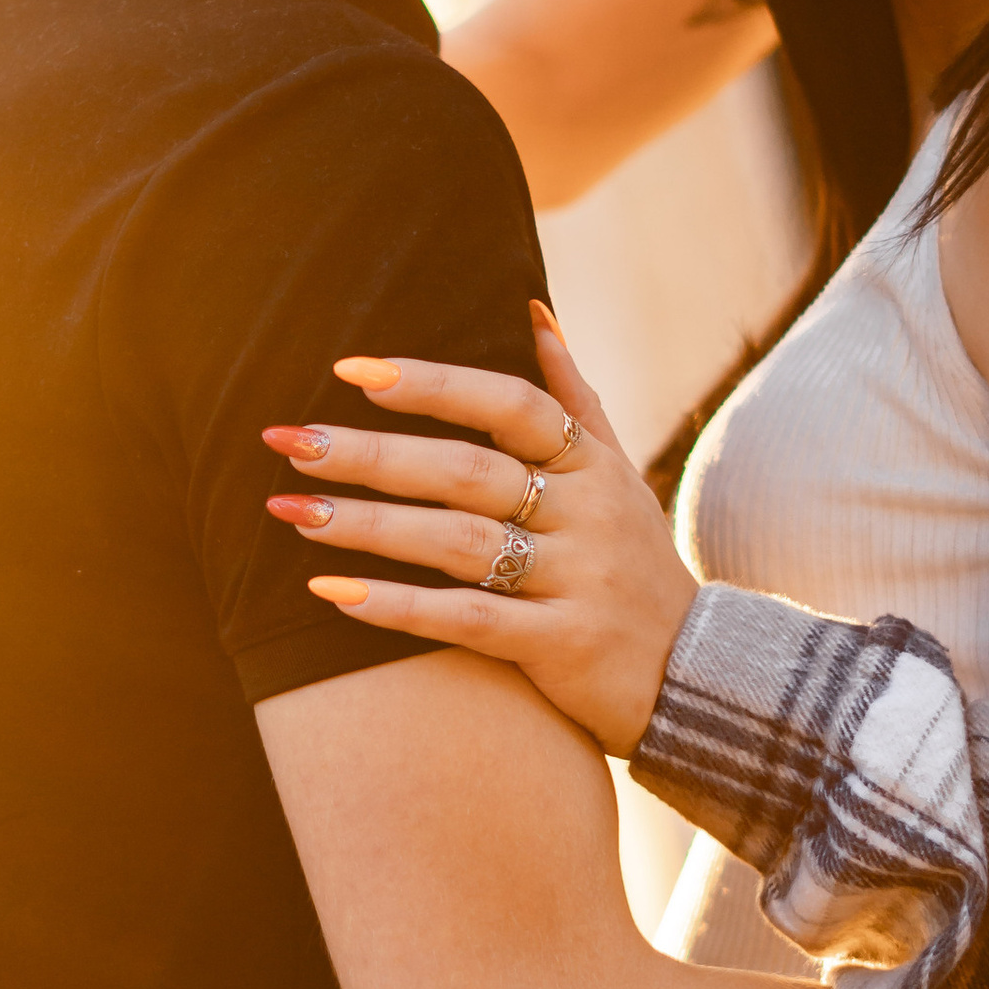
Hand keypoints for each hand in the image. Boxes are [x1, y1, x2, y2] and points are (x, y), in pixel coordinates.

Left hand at [263, 307, 700, 757]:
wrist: (699, 679)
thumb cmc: (637, 568)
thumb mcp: (620, 476)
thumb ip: (574, 398)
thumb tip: (533, 310)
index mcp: (593, 465)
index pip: (509, 404)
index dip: (432, 384)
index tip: (352, 370)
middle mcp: (588, 514)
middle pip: (466, 471)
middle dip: (372, 454)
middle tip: (288, 442)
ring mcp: (577, 581)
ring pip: (458, 543)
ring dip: (367, 526)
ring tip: (290, 513)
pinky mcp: (562, 647)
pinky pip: (467, 621)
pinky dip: (397, 607)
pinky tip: (331, 594)